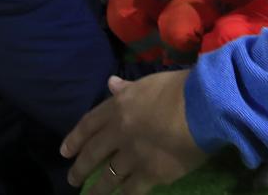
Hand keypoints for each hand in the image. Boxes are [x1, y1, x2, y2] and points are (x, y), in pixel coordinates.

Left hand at [62, 72, 208, 194]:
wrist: (203, 107)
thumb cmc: (180, 88)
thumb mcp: (149, 83)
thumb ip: (128, 88)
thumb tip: (111, 84)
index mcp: (118, 107)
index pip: (88, 124)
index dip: (74, 139)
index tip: (64, 152)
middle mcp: (119, 132)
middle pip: (93, 153)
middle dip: (80, 168)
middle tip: (72, 179)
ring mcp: (133, 155)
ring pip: (108, 176)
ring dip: (97, 188)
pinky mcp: (150, 173)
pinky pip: (132, 189)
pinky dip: (125, 194)